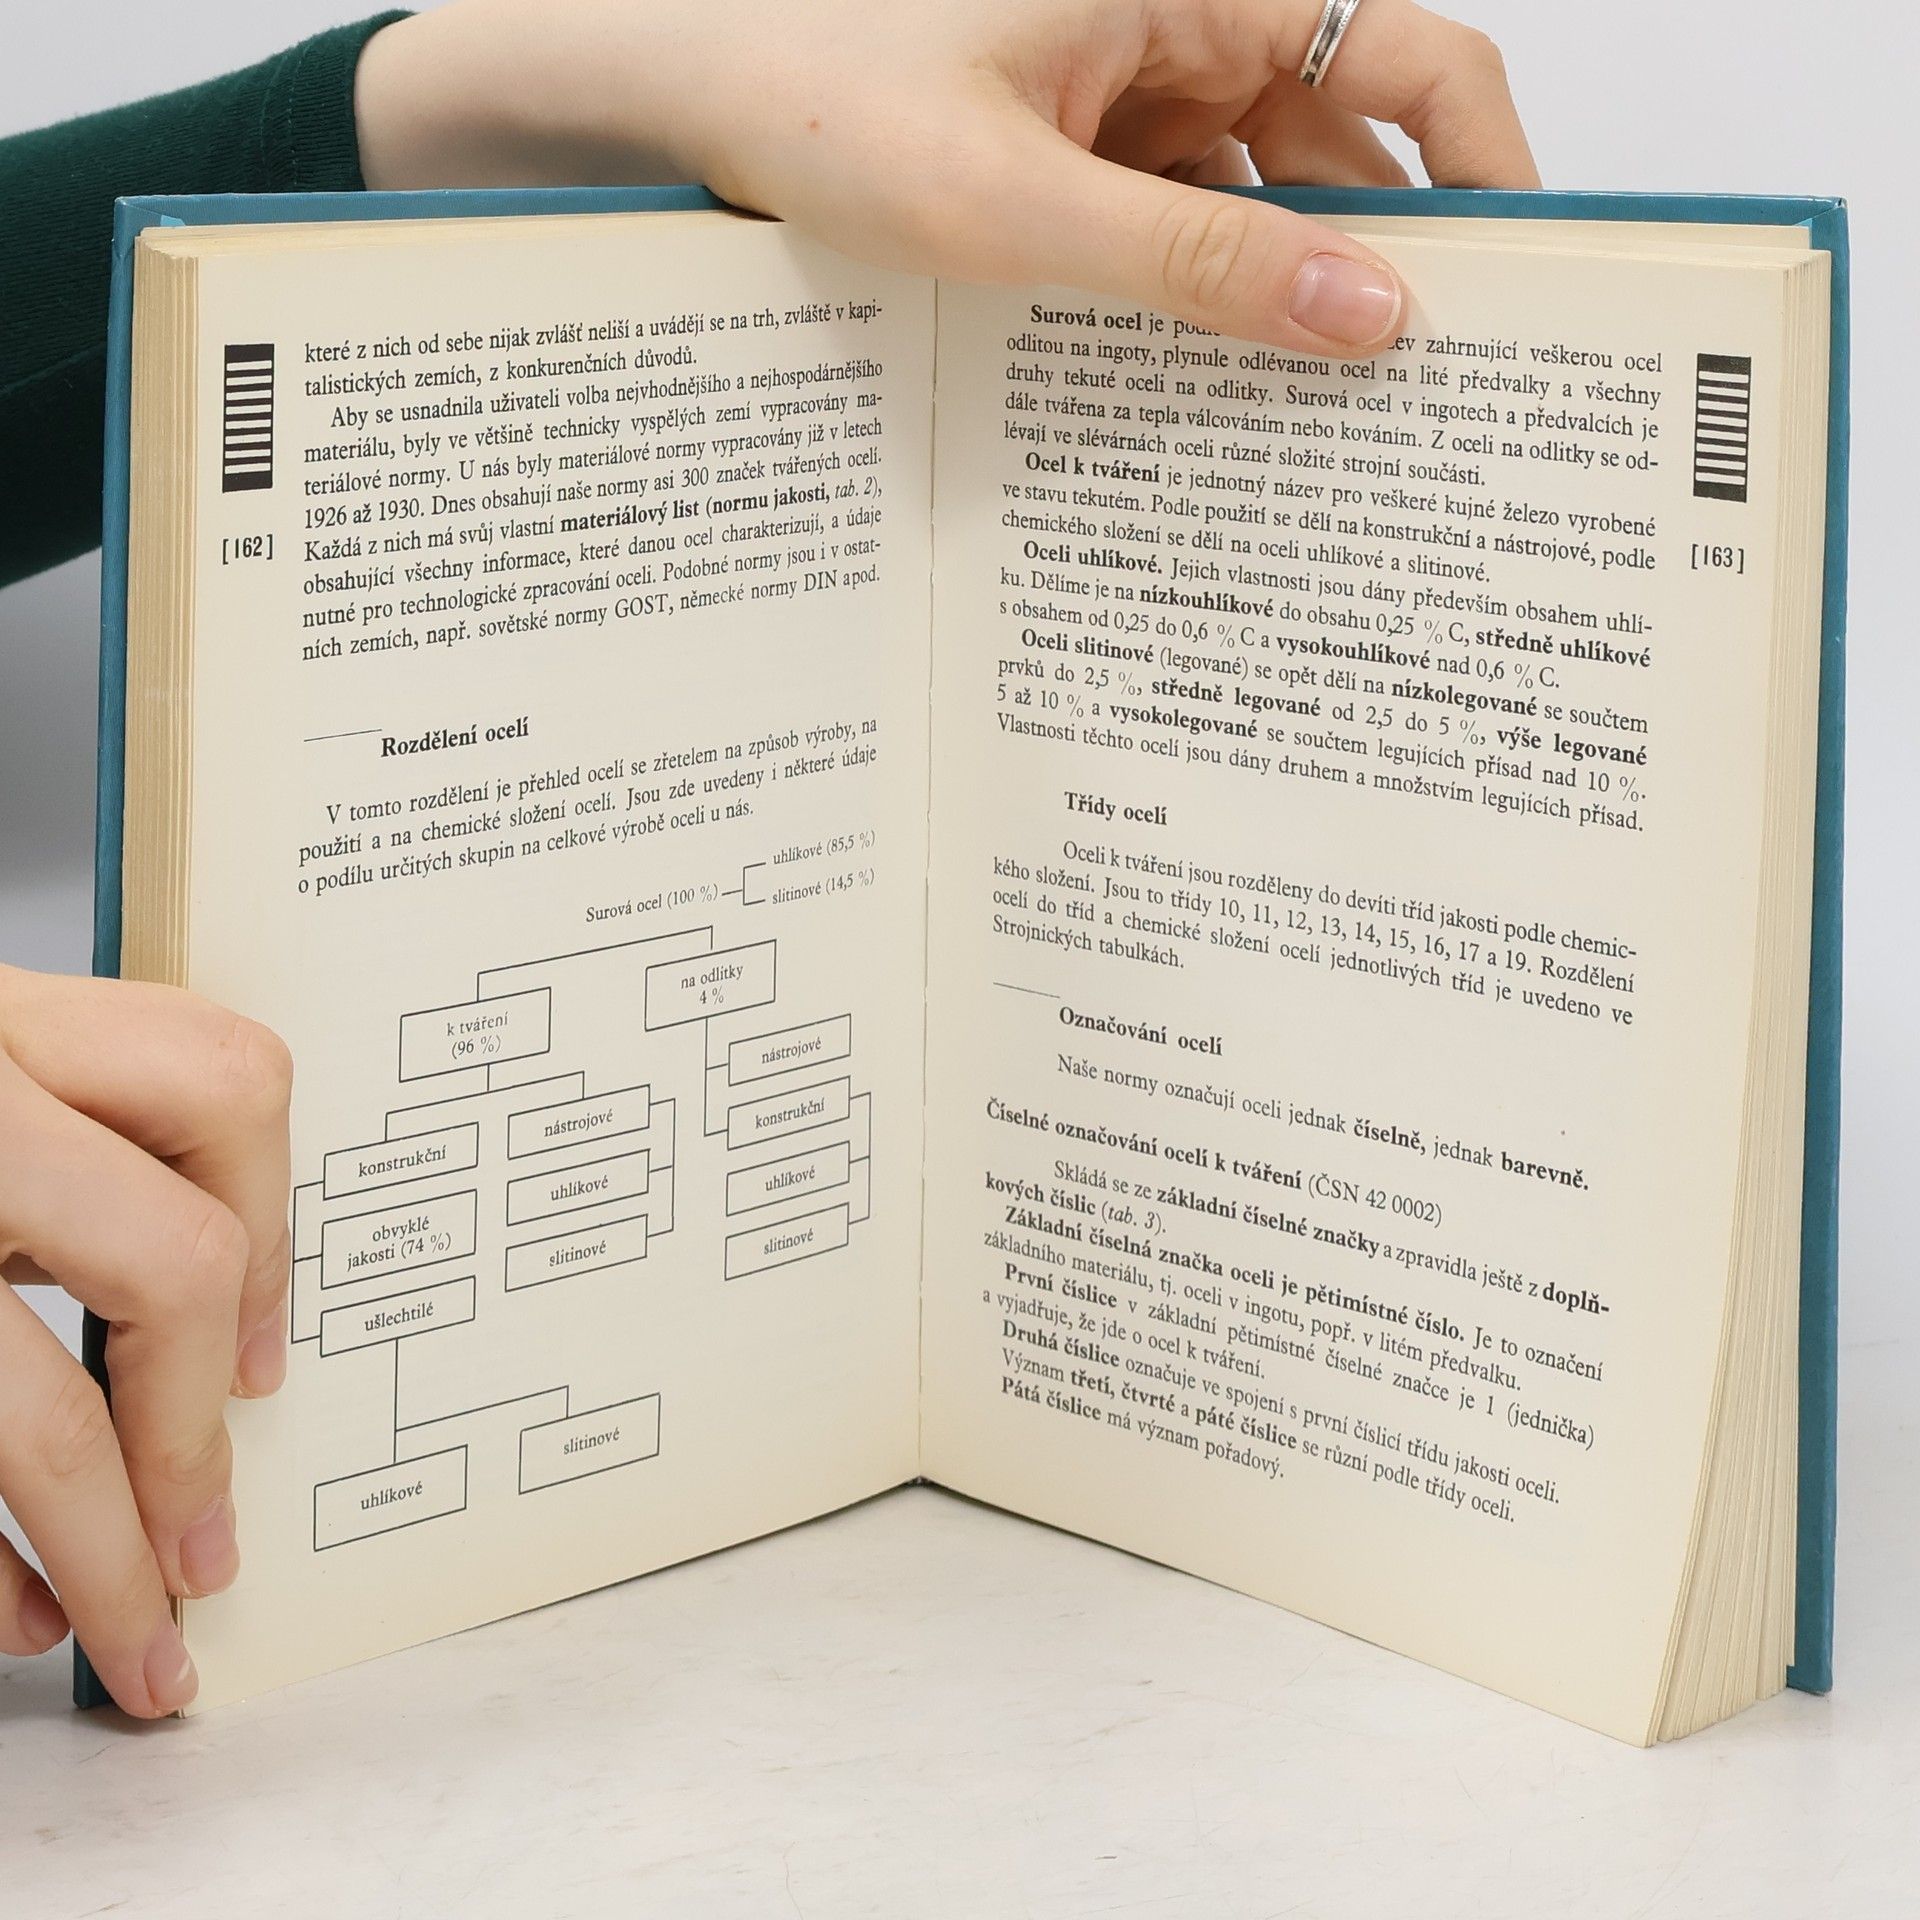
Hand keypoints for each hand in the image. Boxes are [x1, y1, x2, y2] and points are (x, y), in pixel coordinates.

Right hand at [0, 968, 291, 1716]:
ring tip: (137, 1633)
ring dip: (103, 1554)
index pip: (223, 1089)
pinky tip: (9, 1611)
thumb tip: (217, 1315)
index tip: (263, 1360)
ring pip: (35, 1417)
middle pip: (173, 1258)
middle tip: (209, 1537)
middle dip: (196, 1430)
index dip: (274, 1232)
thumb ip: (60, 1147)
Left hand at [355, 0, 1536, 355]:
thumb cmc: (812, 93)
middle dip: (1379, 257)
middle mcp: (1180, 14)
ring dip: (1277, 287)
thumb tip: (1368, 319)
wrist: (666, 83)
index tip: (1515, 290)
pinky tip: (1195, 376)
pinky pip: (1174, 208)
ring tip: (1310, 418)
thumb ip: (1199, 263)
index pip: (1410, 58)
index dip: (1484, 169)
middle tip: (1415, 398)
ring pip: (1256, 187)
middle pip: (1342, 139)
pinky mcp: (1075, 132)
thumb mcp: (1020, 201)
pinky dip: (1192, 285)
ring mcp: (1127, 76)